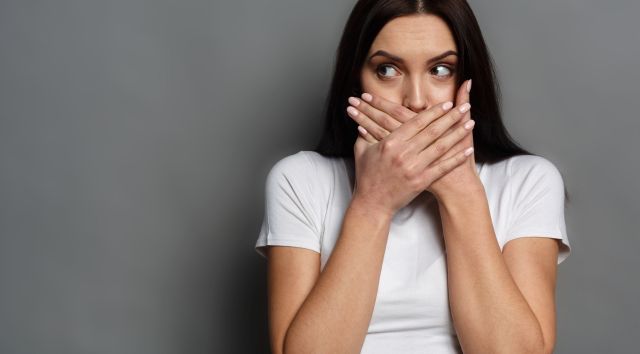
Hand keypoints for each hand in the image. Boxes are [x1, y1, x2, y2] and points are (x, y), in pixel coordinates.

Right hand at [349, 95, 473, 216]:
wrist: (372, 203)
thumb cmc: (366, 176)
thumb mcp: (362, 151)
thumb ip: (366, 133)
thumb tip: (366, 117)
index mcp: (390, 143)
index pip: (417, 122)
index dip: (434, 112)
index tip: (447, 103)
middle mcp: (404, 153)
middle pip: (433, 131)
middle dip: (451, 117)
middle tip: (465, 107)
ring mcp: (414, 168)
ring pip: (440, 147)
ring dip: (457, 134)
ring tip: (470, 123)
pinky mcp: (421, 181)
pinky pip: (443, 167)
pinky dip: (456, 158)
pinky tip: (468, 150)